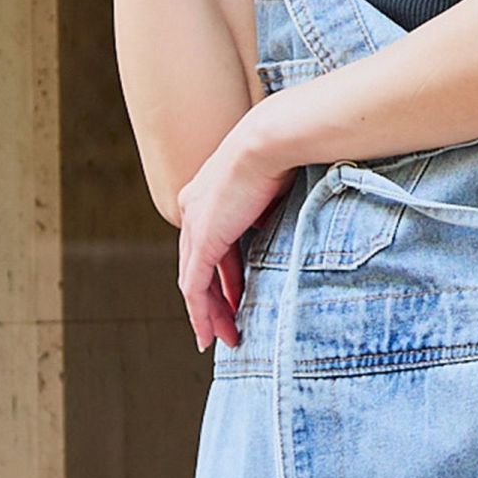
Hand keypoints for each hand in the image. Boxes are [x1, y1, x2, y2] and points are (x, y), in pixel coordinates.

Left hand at [176, 122, 298, 352]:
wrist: (271, 139)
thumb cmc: (283, 152)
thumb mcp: (275, 187)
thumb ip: (270, 210)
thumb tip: (284, 224)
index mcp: (208, 194)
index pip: (209, 244)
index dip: (223, 274)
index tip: (237, 295)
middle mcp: (194, 209)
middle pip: (197, 266)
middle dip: (212, 300)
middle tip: (226, 326)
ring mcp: (195, 225)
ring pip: (194, 282)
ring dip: (209, 313)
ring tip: (224, 338)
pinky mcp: (202, 240)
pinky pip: (195, 287)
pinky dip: (201, 313)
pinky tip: (210, 333)